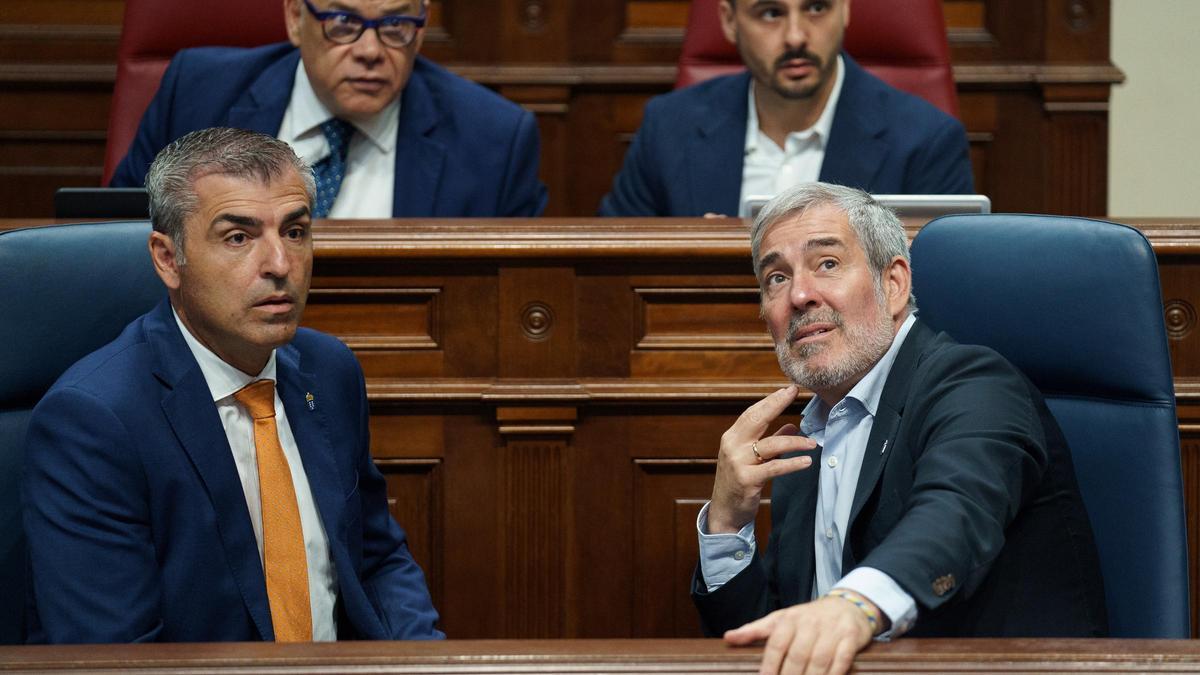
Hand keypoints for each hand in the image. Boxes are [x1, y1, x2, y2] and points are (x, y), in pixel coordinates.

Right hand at [708, 385, 816, 533]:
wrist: (724, 511)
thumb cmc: (739, 482)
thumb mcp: (752, 458)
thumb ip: (770, 441)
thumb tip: (792, 427)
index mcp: (732, 438)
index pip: (752, 413)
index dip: (770, 400)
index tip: (788, 389)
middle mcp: (732, 446)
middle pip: (756, 420)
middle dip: (776, 404)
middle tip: (794, 392)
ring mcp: (738, 463)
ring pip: (770, 445)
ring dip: (794, 442)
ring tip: (812, 443)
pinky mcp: (747, 480)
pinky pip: (774, 468)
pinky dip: (792, 464)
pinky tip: (806, 461)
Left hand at [724, 595, 874, 674]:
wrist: (846, 605)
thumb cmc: (807, 618)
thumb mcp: (780, 619)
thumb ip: (755, 630)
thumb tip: (728, 637)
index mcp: (789, 620)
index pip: (776, 645)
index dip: (770, 666)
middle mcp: (810, 624)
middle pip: (798, 656)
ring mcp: (831, 631)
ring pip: (819, 660)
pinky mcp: (850, 638)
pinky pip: (842, 659)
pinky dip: (834, 674)